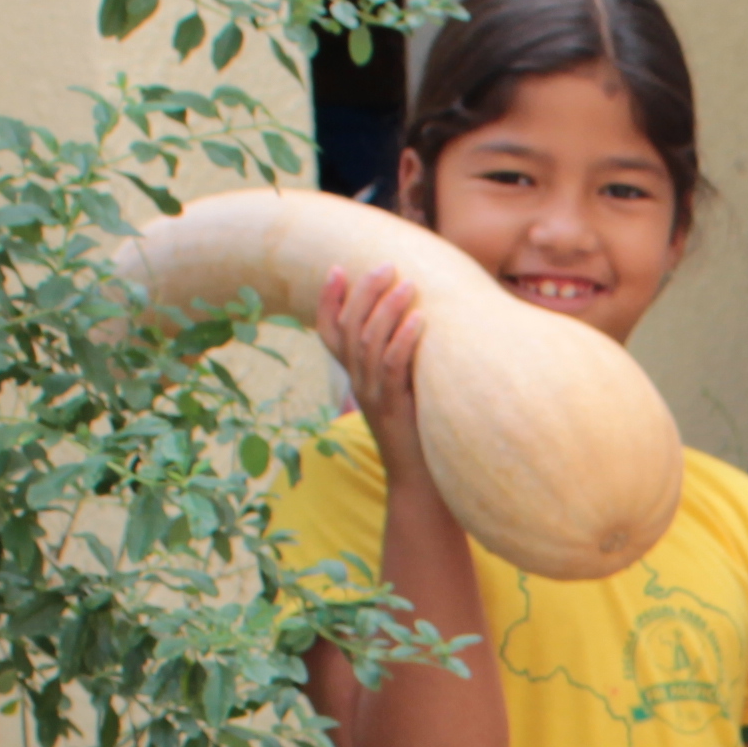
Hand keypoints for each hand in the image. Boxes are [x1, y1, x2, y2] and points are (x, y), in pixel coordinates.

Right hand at [318, 262, 427, 446]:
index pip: (328, 332)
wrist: (418, 481)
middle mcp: (357, 383)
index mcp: (355, 376)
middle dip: (365, 292)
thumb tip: (421, 316)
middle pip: (349, 328)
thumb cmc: (418, 430)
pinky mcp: (392, 409)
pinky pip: (392, 368)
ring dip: (387, 310)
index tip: (336, 268)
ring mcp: (372, 396)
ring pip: (369, 343)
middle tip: (385, 265)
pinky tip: (418, 320)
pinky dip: (404, 340)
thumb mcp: (403, 388)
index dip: (327, 300)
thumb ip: (401, 358)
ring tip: (406, 284)